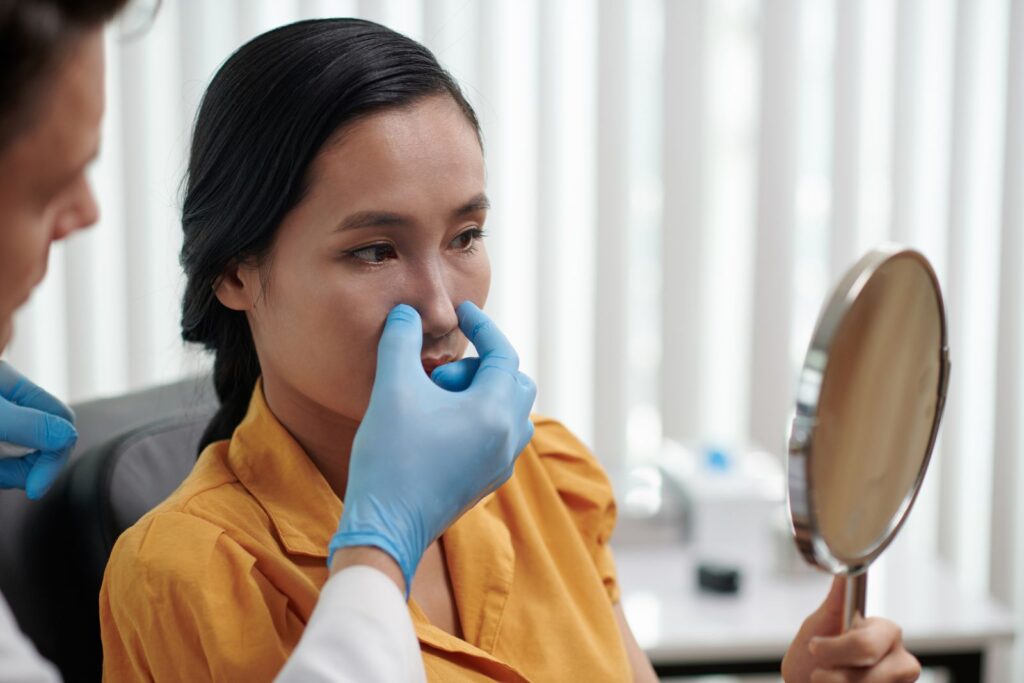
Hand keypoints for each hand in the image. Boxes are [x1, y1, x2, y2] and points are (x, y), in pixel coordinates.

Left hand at [0, 362, 77, 498]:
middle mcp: (8, 403)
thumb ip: (30, 424)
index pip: (61, 422)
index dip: (53, 456)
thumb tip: (70, 437)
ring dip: (6, 472)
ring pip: (17, 456)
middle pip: (42, 442)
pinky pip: (2, 462)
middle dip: (26, 468)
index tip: (34, 488)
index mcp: (14, 386)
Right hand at [328, 302, 535, 595]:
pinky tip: (440, 424)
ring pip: (510, 412)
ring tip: (438, 399)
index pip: (502, 354)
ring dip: (482, 393)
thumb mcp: (391, 388)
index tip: (462, 311)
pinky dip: (479, 418)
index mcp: (493, 413)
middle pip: (515, 382)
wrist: (385, 527)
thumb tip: (407, 312)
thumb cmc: (389, 457)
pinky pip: (499, 437)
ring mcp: (500, 464)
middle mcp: (507, 439)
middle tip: (438, 371)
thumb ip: (400, 341)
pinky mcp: (486, 482)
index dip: (483, 326)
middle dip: (481, 366)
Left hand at [782, 576, 920, 681]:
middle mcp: (900, 659)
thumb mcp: (816, 628)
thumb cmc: (811, 660)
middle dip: (835, 675)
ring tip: (827, 682)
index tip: (814, 648)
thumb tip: (844, 568)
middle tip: (818, 672)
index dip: (836, 650)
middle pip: (870, 673)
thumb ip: (835, 602)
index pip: (866, 643)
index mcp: (884, 631)